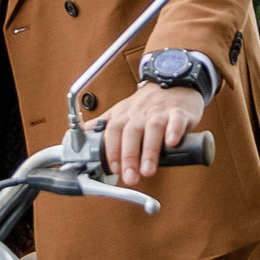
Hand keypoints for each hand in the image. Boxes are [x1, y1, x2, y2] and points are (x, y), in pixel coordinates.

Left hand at [94, 83, 208, 187]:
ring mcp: (160, 112)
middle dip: (129, 156)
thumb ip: (103, 125)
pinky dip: (174, 130)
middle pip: (131, 133)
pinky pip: (177, 119)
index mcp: (124, 116)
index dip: (111, 149)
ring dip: (149, 150)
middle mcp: (140, 114)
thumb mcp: (122, 111)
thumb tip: (79, 134)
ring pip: (153, 129)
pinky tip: (171, 142)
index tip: (112, 168)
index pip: (113, 131)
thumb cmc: (146, 103)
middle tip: (130, 177)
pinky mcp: (180, 112)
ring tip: (148, 170)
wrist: (173, 82)